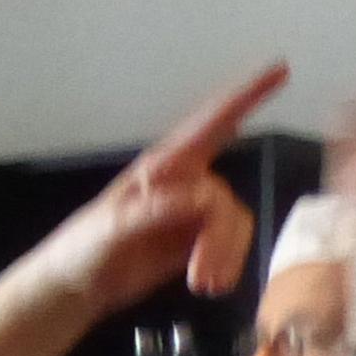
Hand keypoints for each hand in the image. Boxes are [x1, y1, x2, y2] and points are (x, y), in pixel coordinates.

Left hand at [38, 63, 289, 318]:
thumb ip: (154, 211)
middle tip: (200, 279)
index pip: (211, 123)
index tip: (280, 68)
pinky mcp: (198, 240)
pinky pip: (231, 245)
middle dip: (220, 239)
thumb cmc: (83, 247)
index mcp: (162, 166)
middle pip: (223, 199)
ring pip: (234, 224)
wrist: (75, 287)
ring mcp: (193, 212)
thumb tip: (203, 200)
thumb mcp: (110, 227)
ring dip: (224, 256)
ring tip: (202, 286)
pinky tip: (209, 286)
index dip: (247, 95)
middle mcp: (184, 182)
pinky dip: (227, 264)